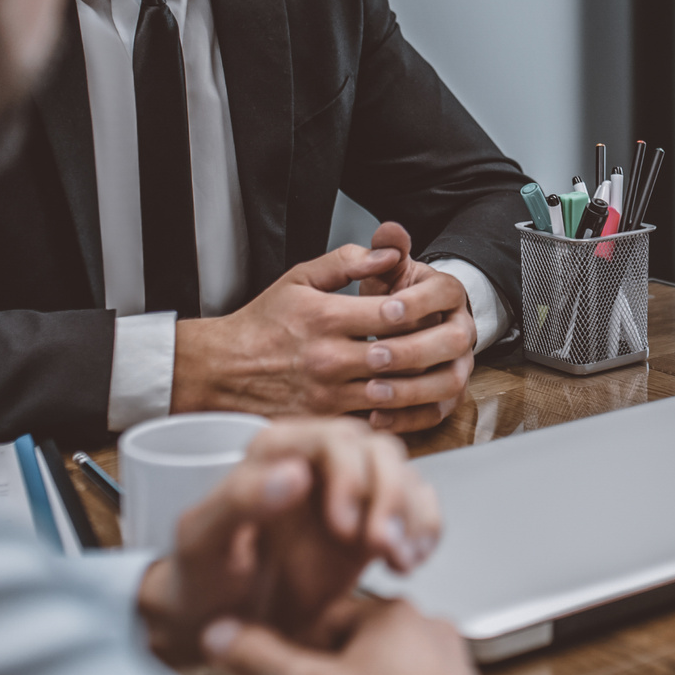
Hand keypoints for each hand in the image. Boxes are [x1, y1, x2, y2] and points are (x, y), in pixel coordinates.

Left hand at [137, 418, 439, 664]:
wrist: (215, 626)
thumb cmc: (198, 580)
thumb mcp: (202, 541)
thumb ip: (240, 500)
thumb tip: (295, 474)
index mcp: (273, 452)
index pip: (331, 439)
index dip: (348, 476)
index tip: (344, 525)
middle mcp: (315, 464)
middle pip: (378, 453)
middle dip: (389, 497)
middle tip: (381, 545)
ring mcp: (347, 493)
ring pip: (404, 476)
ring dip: (412, 517)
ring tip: (399, 559)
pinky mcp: (369, 524)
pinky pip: (416, 510)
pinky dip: (424, 532)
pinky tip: (409, 562)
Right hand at [171, 231, 475, 424]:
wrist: (222, 371)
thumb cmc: (262, 325)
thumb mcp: (299, 279)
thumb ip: (347, 262)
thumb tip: (390, 252)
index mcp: (326, 318)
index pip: (393, 313)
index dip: (421, 309)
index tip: (432, 307)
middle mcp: (329, 358)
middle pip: (399, 354)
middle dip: (431, 347)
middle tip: (452, 340)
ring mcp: (328, 395)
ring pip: (394, 393)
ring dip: (424, 382)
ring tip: (441, 368)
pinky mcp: (325, 422)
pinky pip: (375, 423)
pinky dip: (402, 414)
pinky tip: (416, 400)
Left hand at [356, 221, 477, 435]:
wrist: (405, 326)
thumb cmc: (393, 297)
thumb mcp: (388, 270)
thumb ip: (386, 249)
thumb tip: (389, 232)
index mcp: (449, 294)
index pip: (446, 293)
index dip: (419, 301)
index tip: (387, 308)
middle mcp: (461, 330)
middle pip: (454, 341)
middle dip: (414, 349)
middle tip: (375, 353)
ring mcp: (458, 365)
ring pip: (450, 382)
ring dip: (413, 389)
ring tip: (373, 391)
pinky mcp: (447, 396)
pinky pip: (436, 412)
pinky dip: (408, 418)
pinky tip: (376, 416)